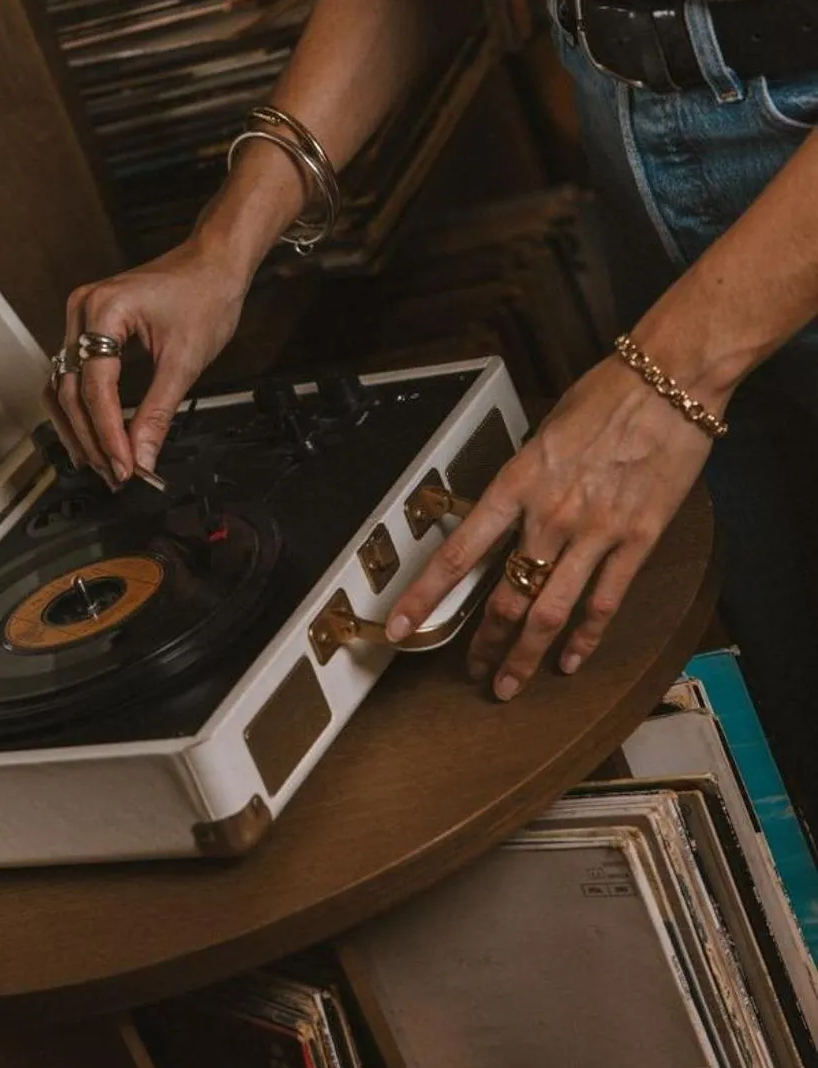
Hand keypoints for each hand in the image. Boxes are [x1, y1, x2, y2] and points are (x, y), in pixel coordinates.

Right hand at [46, 234, 250, 484]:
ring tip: (100, 463)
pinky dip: (80, 407)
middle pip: (70, 390)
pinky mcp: (88, 325)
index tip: (124, 469)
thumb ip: (157, 413)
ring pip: (62, 385)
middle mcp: (82, 310)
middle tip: (113, 475)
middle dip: (91, 438)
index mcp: (104, 310)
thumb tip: (142, 457)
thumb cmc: (205, 294)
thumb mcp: (185, 361)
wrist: (213, 262)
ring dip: (78, 428)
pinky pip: (72, 373)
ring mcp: (80, 316)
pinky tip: (91, 435)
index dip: (107, 435)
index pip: (95, 388)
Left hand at [385, 353, 713, 698]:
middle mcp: (549, 515)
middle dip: (484, 642)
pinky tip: (570, 662)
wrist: (667, 383)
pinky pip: (603, 602)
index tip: (400, 627)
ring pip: (548, 613)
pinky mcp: (636, 541)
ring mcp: (594, 533)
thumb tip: (505, 512)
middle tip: (472, 669)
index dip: (425, 596)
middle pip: (505, 596)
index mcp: (517, 483)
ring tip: (508, 684)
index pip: (459, 553)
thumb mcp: (543, 433)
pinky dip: (584, 638)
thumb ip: (523, 479)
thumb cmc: (604, 396)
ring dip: (525, 655)